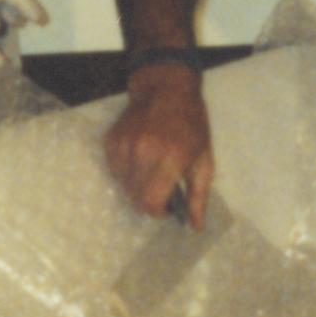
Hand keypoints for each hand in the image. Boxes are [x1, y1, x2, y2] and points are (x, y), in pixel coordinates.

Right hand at [104, 64, 214, 225]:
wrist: (166, 88)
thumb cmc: (191, 125)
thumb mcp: (204, 160)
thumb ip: (199, 196)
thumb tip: (195, 227)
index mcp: (170, 158)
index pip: (150, 202)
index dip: (158, 211)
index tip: (167, 206)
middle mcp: (143, 153)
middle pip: (135, 198)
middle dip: (148, 200)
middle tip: (160, 188)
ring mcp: (124, 146)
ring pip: (123, 186)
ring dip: (136, 186)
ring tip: (150, 170)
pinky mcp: (111, 141)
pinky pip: (114, 170)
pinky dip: (125, 172)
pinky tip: (139, 159)